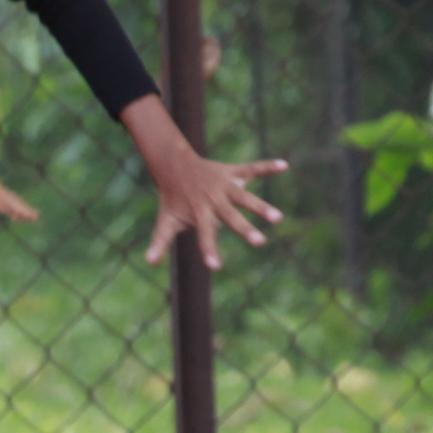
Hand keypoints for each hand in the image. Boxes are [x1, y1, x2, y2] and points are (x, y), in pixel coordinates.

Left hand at [143, 145, 289, 270]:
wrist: (174, 166)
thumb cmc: (172, 199)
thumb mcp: (165, 220)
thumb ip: (160, 241)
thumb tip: (148, 262)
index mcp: (199, 212)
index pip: (204, 234)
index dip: (208, 249)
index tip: (215, 266)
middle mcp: (213, 199)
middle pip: (230, 216)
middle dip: (245, 229)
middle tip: (260, 243)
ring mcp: (224, 185)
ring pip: (245, 197)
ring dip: (261, 206)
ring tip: (278, 218)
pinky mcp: (232, 172)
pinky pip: (251, 168)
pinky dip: (266, 166)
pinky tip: (283, 166)